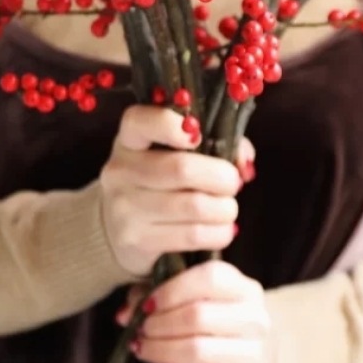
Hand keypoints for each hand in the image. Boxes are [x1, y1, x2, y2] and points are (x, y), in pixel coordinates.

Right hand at [98, 104, 254, 282]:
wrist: (119, 229)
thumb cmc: (160, 182)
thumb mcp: (173, 153)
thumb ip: (213, 143)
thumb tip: (243, 161)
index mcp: (129, 140)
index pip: (141, 122)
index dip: (172, 124)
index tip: (199, 136)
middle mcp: (121, 171)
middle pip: (182, 169)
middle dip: (222, 177)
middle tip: (233, 183)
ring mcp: (125, 208)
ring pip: (193, 205)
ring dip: (225, 209)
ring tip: (228, 209)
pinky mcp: (136, 241)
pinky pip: (192, 235)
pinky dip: (219, 233)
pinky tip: (222, 230)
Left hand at [118, 258, 276, 362]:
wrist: (260, 362)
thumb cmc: (220, 323)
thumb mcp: (202, 299)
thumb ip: (161, 295)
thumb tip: (125, 313)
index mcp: (245, 289)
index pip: (210, 278)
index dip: (172, 290)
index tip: (148, 304)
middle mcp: (254, 320)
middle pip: (198, 315)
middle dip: (160, 324)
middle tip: (141, 330)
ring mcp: (251, 355)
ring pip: (196, 350)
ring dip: (159, 351)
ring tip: (140, 349)